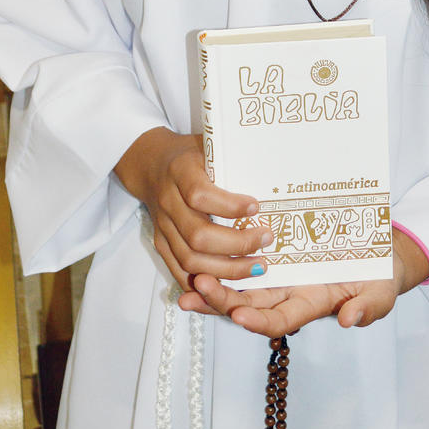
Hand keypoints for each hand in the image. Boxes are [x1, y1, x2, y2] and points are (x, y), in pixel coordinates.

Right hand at [114, 127, 272, 287]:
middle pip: (198, 235)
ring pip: (191, 259)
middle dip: (237, 244)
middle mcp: (168, 201)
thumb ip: (234, 160)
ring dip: (228, 268)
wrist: (152, 165)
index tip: (256, 207)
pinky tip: (234, 282)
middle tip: (266, 240)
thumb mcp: (209, 147)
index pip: (200, 194)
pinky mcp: (161, 244)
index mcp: (180, 172)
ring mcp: (162, 226)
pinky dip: (207, 282)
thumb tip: (275, 176)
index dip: (229, 206)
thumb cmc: (191, 156)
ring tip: (258, 265)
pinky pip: (181, 272)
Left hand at [178, 227, 428, 334]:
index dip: (259, 321)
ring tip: (187, 281)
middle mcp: (288, 291)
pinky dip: (222, 261)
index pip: (279, 320)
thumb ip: (368, 307)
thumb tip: (349, 321)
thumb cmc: (381, 276)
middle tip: (196, 290)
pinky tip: (199, 255)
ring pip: (239, 284)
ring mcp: (279, 272)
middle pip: (248, 304)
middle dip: (221, 301)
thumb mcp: (382, 293)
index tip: (238, 316)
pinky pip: (243, 259)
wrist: (380, 252)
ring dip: (213, 285)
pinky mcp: (275, 249)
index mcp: (310, 304)